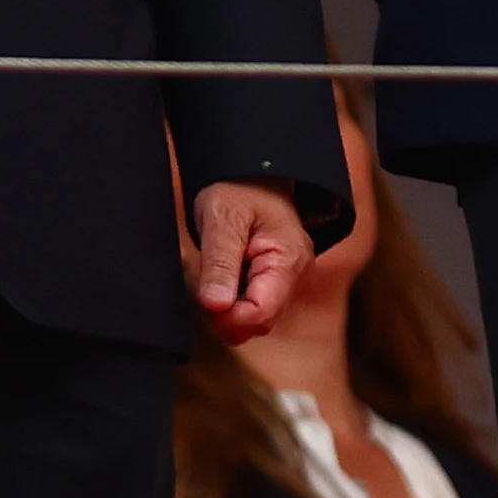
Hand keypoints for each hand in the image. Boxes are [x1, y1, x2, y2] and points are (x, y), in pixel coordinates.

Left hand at [189, 179, 311, 344]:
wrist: (253, 175)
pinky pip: (251, 308)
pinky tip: (220, 278)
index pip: (261, 314)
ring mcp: (286, 282)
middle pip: (259, 322)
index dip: (228, 316)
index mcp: (289, 261)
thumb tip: (216, 306)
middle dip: (226, 315)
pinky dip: (230, 301)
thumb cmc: (239, 190)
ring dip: (226, 309)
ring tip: (212, 275)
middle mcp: (295, 277)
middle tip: (202, 284)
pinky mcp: (274, 284)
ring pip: (253, 319)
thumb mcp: (222, 219)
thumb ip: (220, 263)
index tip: (204, 298)